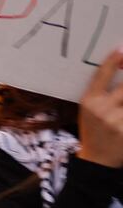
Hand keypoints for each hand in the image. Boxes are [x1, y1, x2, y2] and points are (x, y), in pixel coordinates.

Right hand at [78, 48, 122, 167]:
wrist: (97, 159)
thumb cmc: (94, 129)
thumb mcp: (89, 108)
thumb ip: (102, 92)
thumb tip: (120, 70)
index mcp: (89, 100)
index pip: (101, 74)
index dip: (112, 60)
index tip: (121, 48)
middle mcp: (102, 109)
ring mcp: (116, 122)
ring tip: (122, 102)